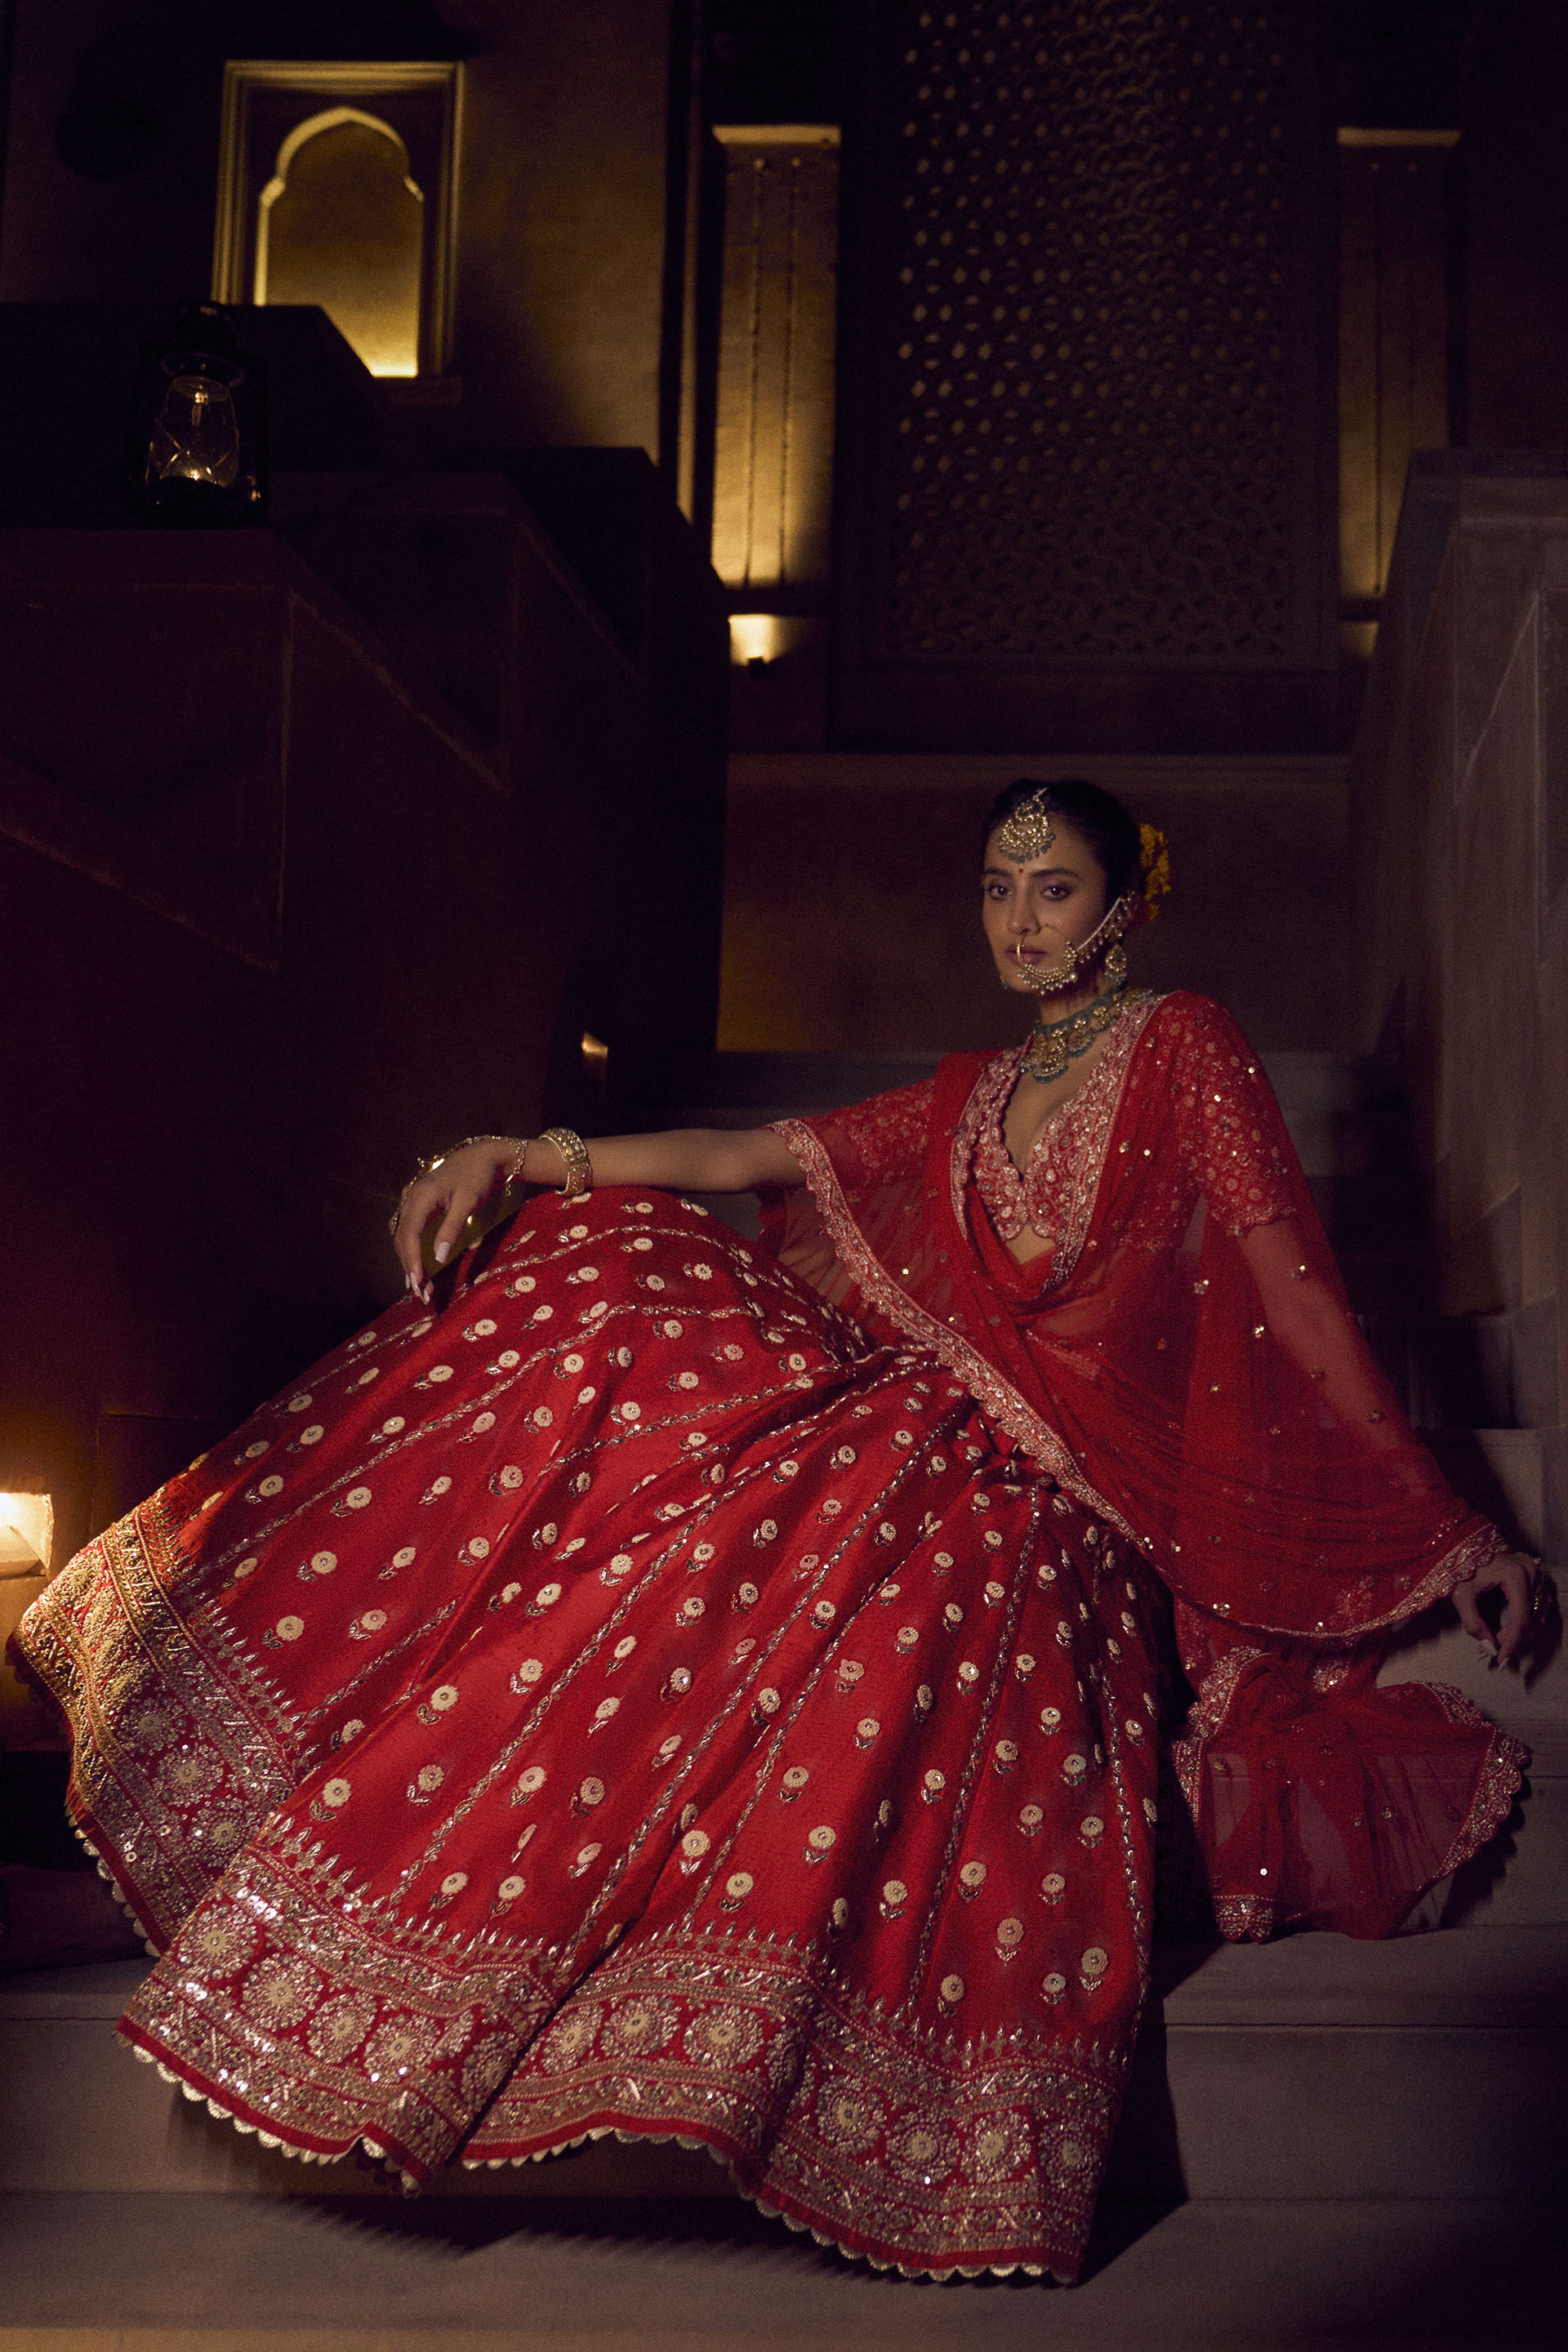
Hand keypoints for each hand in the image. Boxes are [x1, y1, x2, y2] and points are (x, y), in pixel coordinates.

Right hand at [391, 1138, 520, 1302]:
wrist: (479, 1158)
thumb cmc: (476, 1178)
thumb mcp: (468, 1202)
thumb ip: (452, 1228)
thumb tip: (439, 1257)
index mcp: (421, 1197)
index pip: (409, 1234)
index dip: (411, 1260)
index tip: (418, 1283)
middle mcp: (410, 1200)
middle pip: (402, 1240)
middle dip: (410, 1268)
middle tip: (421, 1295)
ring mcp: (412, 1203)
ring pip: (403, 1239)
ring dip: (409, 1264)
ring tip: (421, 1289)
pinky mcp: (417, 1208)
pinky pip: (408, 1234)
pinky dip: (411, 1253)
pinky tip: (419, 1270)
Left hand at [1452, 1549, 1537, 1669]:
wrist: (1463, 1544)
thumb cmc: (1461, 1567)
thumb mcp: (1461, 1595)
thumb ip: (1473, 1623)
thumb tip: (1489, 1649)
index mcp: (1515, 1576)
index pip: (1521, 1619)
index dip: (1512, 1643)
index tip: (1501, 1659)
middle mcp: (1531, 1573)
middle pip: (1533, 1619)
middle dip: (1515, 1638)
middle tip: (1496, 1648)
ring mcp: (1536, 1573)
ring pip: (1540, 1614)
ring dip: (1523, 1631)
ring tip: (1501, 1637)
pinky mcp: (1536, 1574)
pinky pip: (1540, 1605)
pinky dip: (1529, 1619)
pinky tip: (1512, 1626)